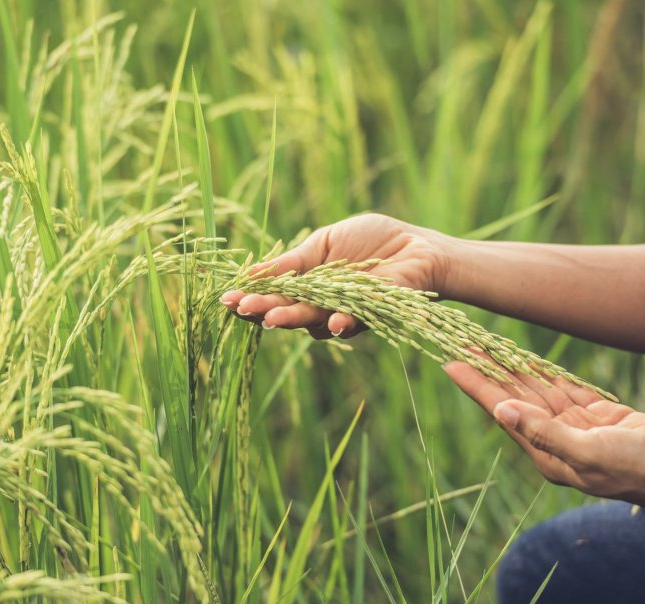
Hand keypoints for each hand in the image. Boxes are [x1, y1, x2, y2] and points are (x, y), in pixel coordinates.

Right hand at [220, 214, 454, 337]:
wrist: (416, 246)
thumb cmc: (372, 240)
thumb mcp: (325, 243)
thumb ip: (294, 262)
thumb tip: (252, 272)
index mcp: (306, 285)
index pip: (272, 294)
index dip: (251, 297)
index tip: (227, 298)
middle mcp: (320, 305)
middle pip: (286, 311)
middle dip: (264, 310)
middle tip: (244, 309)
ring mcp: (343, 313)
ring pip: (312, 321)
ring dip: (293, 318)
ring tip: (273, 317)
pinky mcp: (370, 316)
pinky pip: (351, 322)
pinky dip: (340, 322)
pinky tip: (331, 322)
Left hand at [442, 359, 644, 531]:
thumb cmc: (640, 470)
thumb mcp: (590, 453)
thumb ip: (545, 433)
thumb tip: (502, 412)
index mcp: (546, 453)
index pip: (501, 411)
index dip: (475, 385)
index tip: (450, 362)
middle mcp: (554, 439)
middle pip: (513, 397)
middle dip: (487, 370)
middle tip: (461, 342)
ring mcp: (576, 428)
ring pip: (536, 390)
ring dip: (512, 367)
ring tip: (485, 344)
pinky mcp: (598, 417)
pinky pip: (563, 389)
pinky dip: (544, 372)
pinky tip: (525, 359)